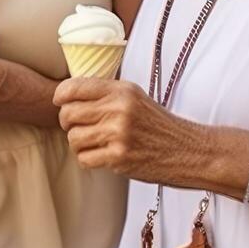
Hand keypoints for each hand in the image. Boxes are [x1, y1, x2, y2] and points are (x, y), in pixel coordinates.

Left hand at [54, 77, 195, 181]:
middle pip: (68, 115)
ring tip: (94, 143)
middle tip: (79, 127)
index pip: (74, 87)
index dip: (61, 96)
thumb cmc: (158, 125)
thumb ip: (106, 94)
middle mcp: (118, 109)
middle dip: (68, 124)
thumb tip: (69, 95)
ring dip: (79, 144)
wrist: (188, 150)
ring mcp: (118, 134)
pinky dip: (88, 159)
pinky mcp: (119, 158)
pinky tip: (101, 156)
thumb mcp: (135, 97)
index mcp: (121, 90)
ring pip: (73, 138)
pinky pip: (84, 158)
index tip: (61, 103)